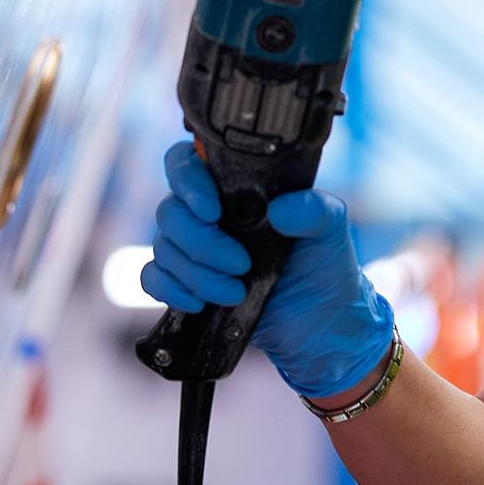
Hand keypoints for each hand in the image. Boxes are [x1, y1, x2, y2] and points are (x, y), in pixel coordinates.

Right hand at [142, 141, 393, 399]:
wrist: (319, 321)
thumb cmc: (323, 263)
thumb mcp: (331, 227)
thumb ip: (313, 209)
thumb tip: (278, 210)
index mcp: (235, 186)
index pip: (186, 162)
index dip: (188, 182)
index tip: (213, 211)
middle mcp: (207, 212)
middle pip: (170, 212)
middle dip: (202, 243)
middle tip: (241, 264)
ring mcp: (193, 247)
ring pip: (164, 248)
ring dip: (197, 274)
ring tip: (236, 292)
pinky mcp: (186, 282)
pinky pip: (152, 278)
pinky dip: (171, 290)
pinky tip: (200, 303)